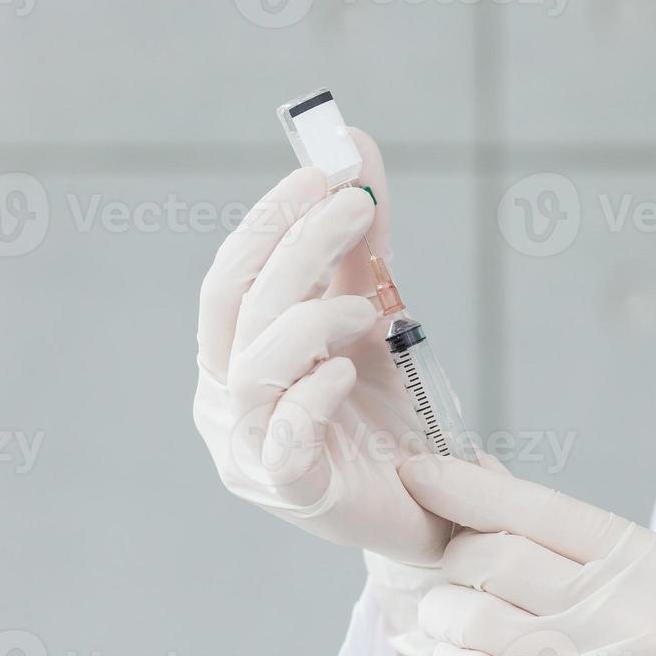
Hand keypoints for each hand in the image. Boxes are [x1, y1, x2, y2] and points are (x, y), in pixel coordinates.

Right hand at [192, 131, 451, 563]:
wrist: (428, 506)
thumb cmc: (385, 417)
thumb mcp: (371, 319)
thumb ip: (360, 246)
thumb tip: (356, 150)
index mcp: (234, 358)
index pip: (230, 278)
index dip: (270, 220)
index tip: (322, 170)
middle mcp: (227, 403)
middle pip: (238, 310)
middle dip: (294, 246)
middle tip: (354, 203)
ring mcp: (251, 451)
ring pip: (255, 366)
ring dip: (312, 318)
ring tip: (370, 308)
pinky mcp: (291, 493)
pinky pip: (284, 436)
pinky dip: (314, 394)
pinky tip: (350, 373)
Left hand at [398, 454, 655, 655]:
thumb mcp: (650, 590)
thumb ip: (567, 541)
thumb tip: (477, 476)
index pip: (545, 510)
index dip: (470, 489)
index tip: (420, 473)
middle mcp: (631, 613)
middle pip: (498, 557)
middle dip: (454, 556)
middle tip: (449, 567)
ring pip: (473, 614)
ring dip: (441, 610)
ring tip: (447, 615)